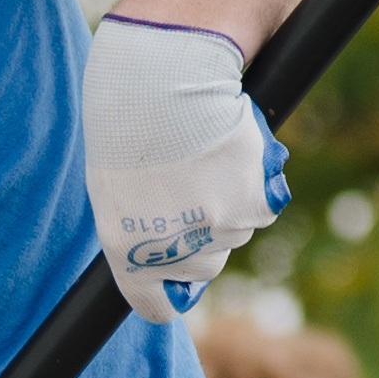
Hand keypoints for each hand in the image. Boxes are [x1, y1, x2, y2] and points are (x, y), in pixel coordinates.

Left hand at [81, 13, 283, 321]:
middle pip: (204, 264)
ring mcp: (215, 229)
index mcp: (124, 248)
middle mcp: (171, 249)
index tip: (175, 281)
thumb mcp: (116, 176)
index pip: (155, 305)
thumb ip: (141, 216)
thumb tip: (166, 235)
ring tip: (209, 152)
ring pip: (236, 230)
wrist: (164, 72)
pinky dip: (256, 179)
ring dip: (230, 199)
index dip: (168, 292)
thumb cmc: (131, 110)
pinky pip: (262, 202)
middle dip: (204, 234)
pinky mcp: (253, 204)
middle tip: (194, 184)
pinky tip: (237, 145)